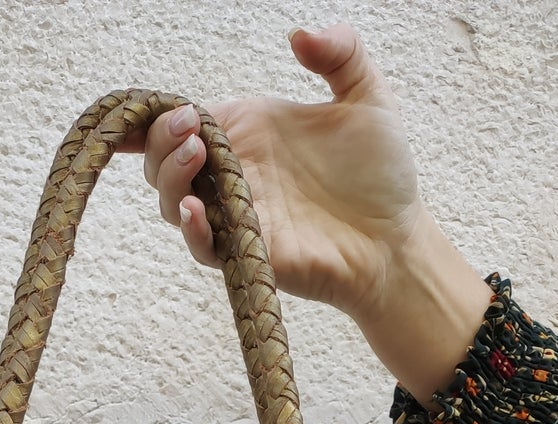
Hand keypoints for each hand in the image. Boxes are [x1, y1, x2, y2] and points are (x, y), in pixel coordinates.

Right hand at [133, 26, 491, 403]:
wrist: (396, 239)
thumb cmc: (381, 174)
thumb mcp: (368, 97)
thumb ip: (341, 53)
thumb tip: (300, 35)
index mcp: (249, 131)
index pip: (184, 119)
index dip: (162, 113)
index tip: (176, 109)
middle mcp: (234, 173)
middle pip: (164, 159)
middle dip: (161, 140)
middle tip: (189, 128)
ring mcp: (236, 215)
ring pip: (173, 201)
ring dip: (171, 177)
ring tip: (195, 154)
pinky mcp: (246, 253)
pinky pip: (203, 246)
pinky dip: (192, 229)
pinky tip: (195, 209)